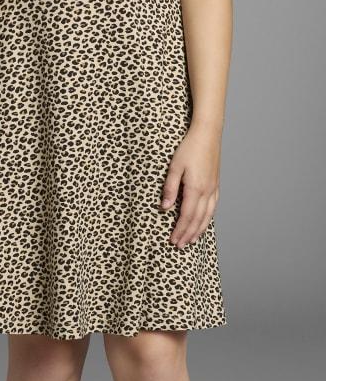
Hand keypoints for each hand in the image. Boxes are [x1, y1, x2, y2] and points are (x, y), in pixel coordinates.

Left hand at [159, 123, 221, 248]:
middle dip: (188, 234)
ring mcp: (213, 188)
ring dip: (199, 230)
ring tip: (191, 240)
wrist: (207, 134)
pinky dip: (208, 219)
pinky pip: (213, 207)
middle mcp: (207, 192)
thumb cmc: (189, 148)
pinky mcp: (216, 184)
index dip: (180, 230)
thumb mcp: (174, 166)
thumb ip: (170, 188)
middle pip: (197, 220)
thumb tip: (164, 208)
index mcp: (195, 188)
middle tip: (180, 246)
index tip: (173, 240)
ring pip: (207, 216)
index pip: (186, 216)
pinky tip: (203, 222)